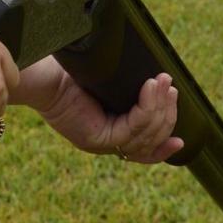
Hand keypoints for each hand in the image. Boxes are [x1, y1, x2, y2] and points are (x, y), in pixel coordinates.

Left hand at [15, 58, 182, 163]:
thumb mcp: (105, 83)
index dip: (164, 146)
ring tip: (164, 81)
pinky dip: (146, 108)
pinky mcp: (95, 138)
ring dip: (160, 107)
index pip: (143, 150)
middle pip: (150, 140)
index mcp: (108, 132)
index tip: (180, 139)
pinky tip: (151, 88)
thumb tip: (157, 80)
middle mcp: (105, 142)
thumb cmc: (67, 72)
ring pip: (144, 134)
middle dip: (166, 114)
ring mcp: (100, 143)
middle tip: (171, 86)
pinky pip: (131, 127)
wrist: (41, 74)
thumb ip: (127, 90)